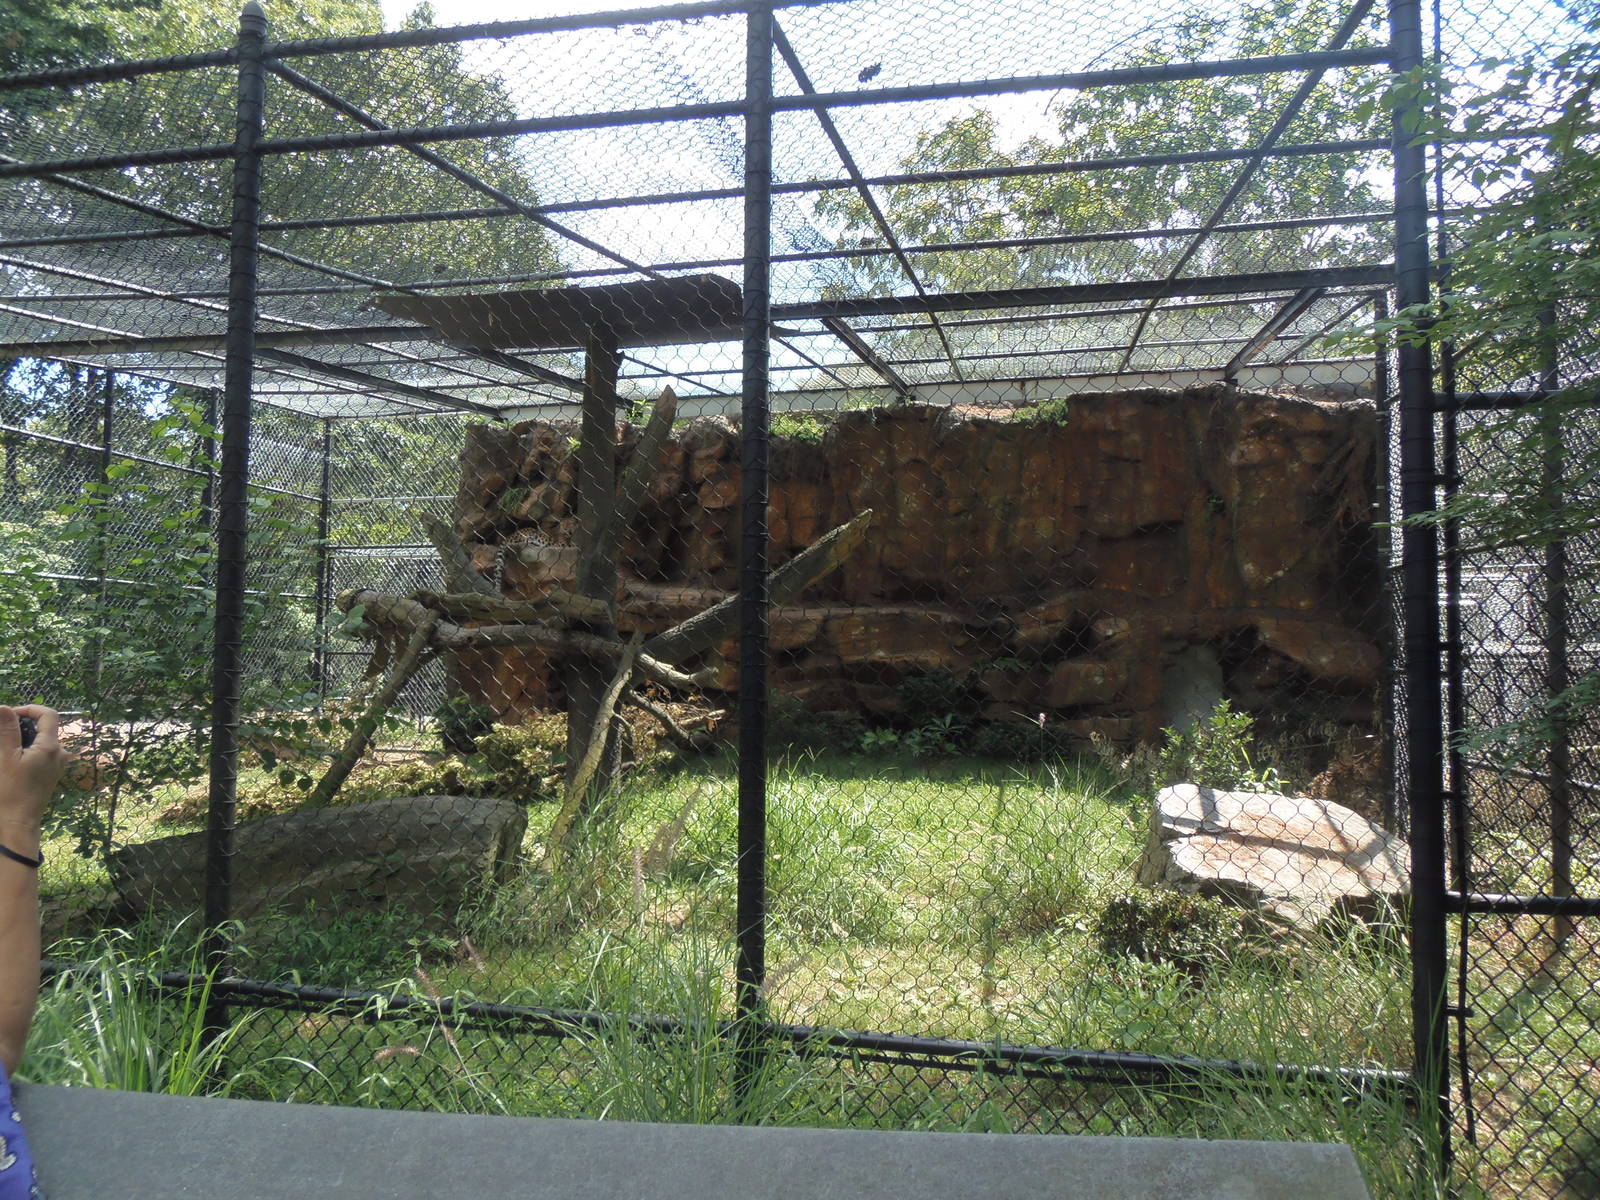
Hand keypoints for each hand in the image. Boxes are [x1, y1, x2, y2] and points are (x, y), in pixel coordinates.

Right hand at [0, 707, 68, 854]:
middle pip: (44, 727)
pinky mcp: (51, 773)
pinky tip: (10, 759)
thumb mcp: (5, 757)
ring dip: (22, 739)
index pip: (48, 714)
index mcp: (51, 747)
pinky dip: (26, 750)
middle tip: (2, 732)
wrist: (18, 822)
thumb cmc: (10, 792)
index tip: (9, 714)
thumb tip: (3, 707)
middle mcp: (59, 754)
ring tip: (4, 747)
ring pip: (41, 741)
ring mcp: (57, 764)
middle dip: (22, 725)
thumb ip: (7, 731)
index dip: (29, 709)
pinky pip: (40, 754)